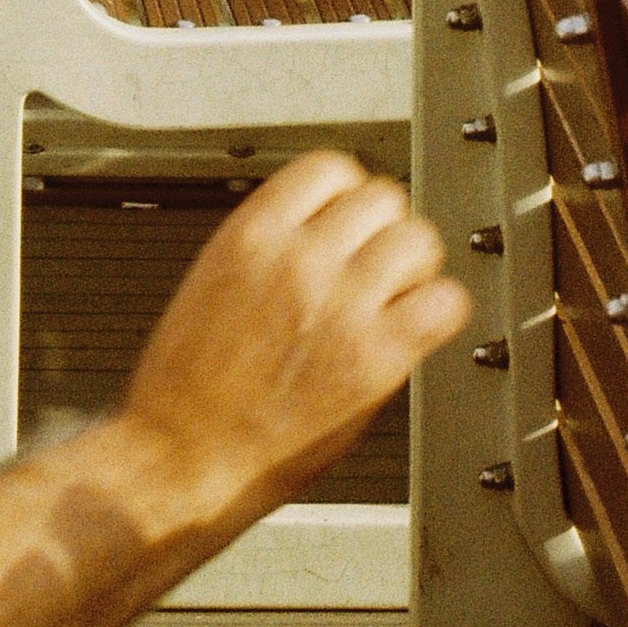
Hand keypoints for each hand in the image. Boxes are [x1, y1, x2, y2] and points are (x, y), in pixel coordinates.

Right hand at [121, 150, 468, 532]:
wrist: (182, 458)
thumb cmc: (185, 388)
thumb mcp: (214, 280)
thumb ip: (271, 247)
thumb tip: (321, 232)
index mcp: (252, 234)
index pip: (329, 168)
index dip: (346, 193)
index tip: (349, 217)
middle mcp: (301, 259)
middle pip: (382, 198)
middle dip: (382, 228)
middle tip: (375, 262)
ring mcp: (343, 306)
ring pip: (419, 240)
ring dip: (414, 265)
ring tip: (396, 295)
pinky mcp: (377, 358)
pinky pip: (445, 303)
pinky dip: (440, 310)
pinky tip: (417, 328)